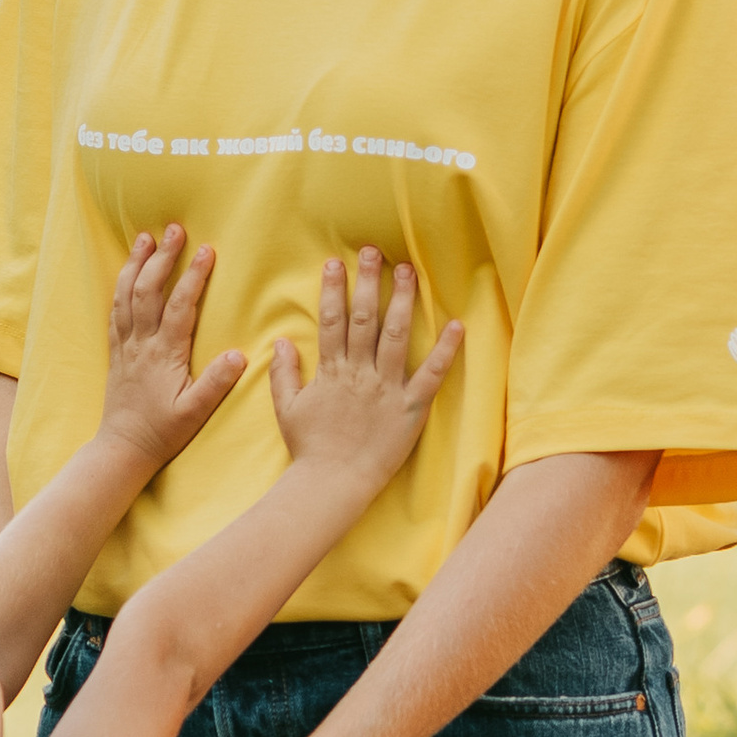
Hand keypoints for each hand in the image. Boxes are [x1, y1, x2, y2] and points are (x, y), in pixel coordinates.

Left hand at [99, 226, 246, 469]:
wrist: (123, 448)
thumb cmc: (162, 432)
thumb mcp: (196, 412)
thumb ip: (216, 383)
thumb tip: (238, 353)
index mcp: (164, 355)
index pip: (179, 306)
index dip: (193, 276)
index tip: (206, 250)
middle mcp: (141, 344)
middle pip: (148, 290)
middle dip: (162, 257)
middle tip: (175, 229)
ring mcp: (125, 345)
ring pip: (125, 295)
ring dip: (135, 263)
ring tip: (145, 237)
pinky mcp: (116, 351)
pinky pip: (114, 310)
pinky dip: (120, 286)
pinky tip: (126, 272)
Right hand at [269, 249, 461, 500]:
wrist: (331, 484)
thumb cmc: (310, 449)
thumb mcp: (287, 409)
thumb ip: (283, 374)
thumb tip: (280, 341)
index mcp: (331, 372)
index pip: (331, 320)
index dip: (334, 290)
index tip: (336, 263)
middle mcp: (359, 374)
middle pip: (364, 318)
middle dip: (369, 282)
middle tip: (375, 251)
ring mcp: (386, 389)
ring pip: (397, 336)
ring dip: (404, 301)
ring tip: (409, 272)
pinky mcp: (410, 409)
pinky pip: (431, 376)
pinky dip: (446, 351)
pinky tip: (456, 325)